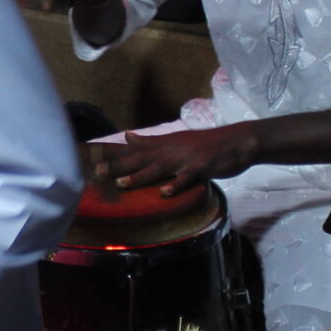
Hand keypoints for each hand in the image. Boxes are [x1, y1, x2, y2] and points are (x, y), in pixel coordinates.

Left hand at [103, 124, 254, 194]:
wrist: (239, 140)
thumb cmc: (207, 144)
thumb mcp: (176, 140)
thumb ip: (151, 142)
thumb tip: (127, 137)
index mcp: (165, 145)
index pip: (134, 150)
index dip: (112, 156)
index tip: (90, 162)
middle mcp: (171, 149)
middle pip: (140, 159)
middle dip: (118, 166)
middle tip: (95, 174)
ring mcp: (187, 158)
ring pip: (159, 167)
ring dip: (140, 176)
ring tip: (122, 184)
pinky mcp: (202, 167)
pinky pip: (187, 177)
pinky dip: (176, 184)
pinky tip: (164, 193)